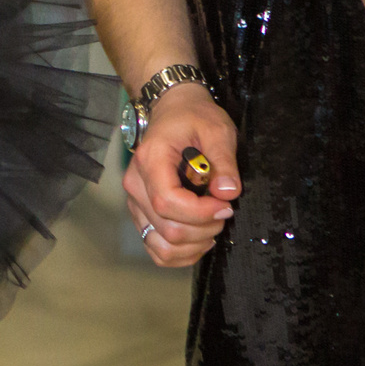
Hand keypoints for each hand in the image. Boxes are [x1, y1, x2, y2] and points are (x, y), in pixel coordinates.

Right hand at [125, 85, 239, 269]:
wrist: (173, 111)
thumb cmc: (194, 118)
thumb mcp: (216, 129)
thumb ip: (224, 160)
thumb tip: (228, 193)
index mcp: (150, 161)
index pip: (168, 203)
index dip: (201, 213)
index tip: (225, 204)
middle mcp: (136, 185)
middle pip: (168, 229)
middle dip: (205, 228)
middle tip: (224, 210)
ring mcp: (136, 202)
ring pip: (161, 246)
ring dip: (194, 245)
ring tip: (213, 225)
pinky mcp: (141, 213)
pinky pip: (155, 248)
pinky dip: (180, 253)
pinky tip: (199, 239)